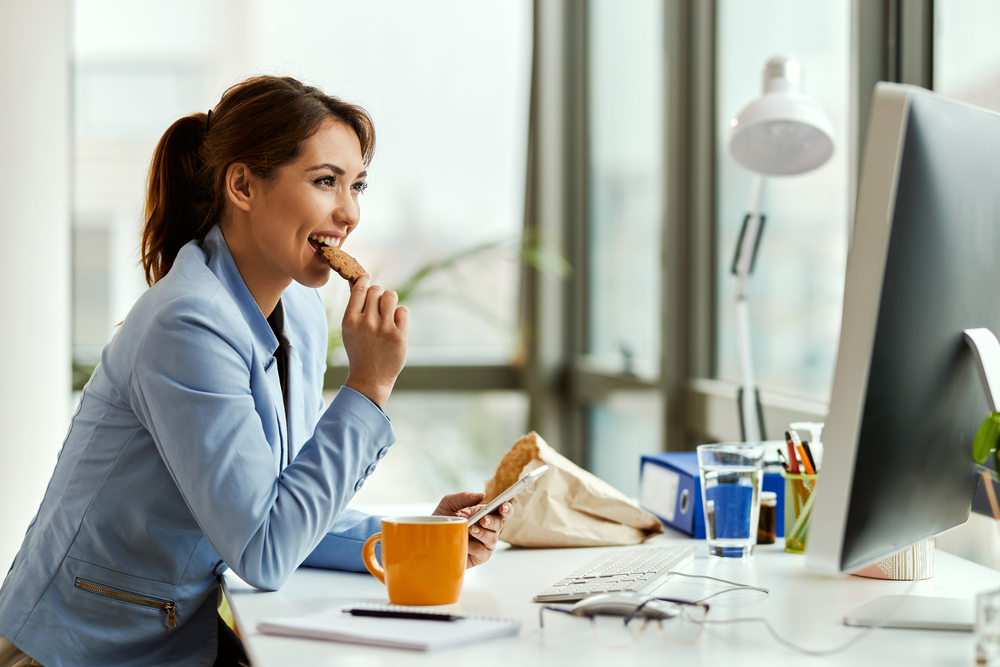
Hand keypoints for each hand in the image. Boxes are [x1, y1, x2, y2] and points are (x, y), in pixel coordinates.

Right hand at [342, 274, 407, 407]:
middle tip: (378, 306)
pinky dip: (400, 314)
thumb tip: (358, 281)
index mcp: (350, 320)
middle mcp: (366, 322)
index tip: (368, 279)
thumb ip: (354, 306)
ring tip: (387, 313)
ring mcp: (384, 329)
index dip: (365, 280)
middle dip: (378, 294)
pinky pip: (403, 310)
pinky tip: (395, 324)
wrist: (370, 378)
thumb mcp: (349, 329)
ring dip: (390, 301)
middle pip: (377, 290)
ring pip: (391, 296)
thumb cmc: (359, 350)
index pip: (360, 288)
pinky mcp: (399, 335)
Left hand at [433, 492, 512, 568]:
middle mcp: (486, 528)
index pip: (500, 510)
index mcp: (483, 514)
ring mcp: (484, 543)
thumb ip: (464, 497)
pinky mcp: (479, 556)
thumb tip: (482, 495)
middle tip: (483, 520)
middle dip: (493, 521)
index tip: (503, 507)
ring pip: (493, 538)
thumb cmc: (441, 520)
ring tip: (471, 529)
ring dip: (483, 533)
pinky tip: (467, 544)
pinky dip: (476, 547)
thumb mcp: (449, 504)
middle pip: (500, 524)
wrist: (430, 541)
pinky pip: (483, 552)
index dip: (506, 508)